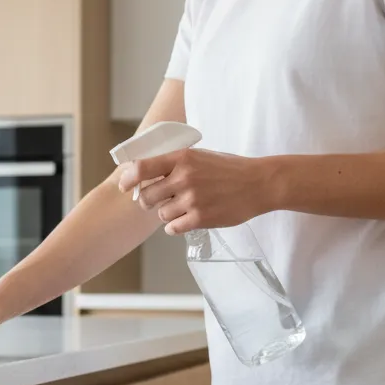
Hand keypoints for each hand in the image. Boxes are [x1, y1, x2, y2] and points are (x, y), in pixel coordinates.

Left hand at [117, 148, 273, 234]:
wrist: (259, 183)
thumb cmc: (229, 169)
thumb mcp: (200, 156)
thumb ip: (175, 164)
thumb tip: (145, 174)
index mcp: (182, 158)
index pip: (142, 168)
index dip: (128, 179)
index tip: (125, 186)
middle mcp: (184, 178)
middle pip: (147, 197)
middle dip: (149, 201)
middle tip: (159, 200)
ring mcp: (192, 199)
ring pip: (160, 214)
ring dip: (167, 214)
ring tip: (183, 207)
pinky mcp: (201, 218)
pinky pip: (172, 228)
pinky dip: (175, 226)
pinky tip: (186, 219)